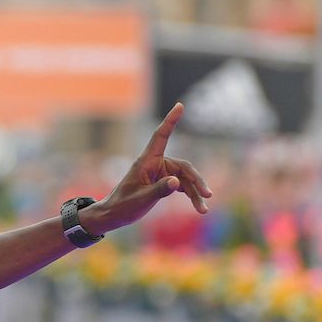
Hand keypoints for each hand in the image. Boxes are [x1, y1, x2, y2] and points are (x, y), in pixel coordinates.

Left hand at [85, 103, 212, 233]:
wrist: (114, 215)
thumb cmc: (123, 205)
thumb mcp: (141, 199)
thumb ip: (159, 190)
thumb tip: (177, 182)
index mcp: (146, 161)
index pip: (161, 136)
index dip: (170, 121)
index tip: (179, 106)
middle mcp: (156, 164)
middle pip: (183, 167)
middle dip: (196, 181)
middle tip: (208, 194)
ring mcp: (161, 173)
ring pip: (185, 179)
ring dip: (195, 193)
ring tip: (203, 210)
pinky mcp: (163, 182)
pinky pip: (182, 185)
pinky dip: (191, 195)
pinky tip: (199, 206)